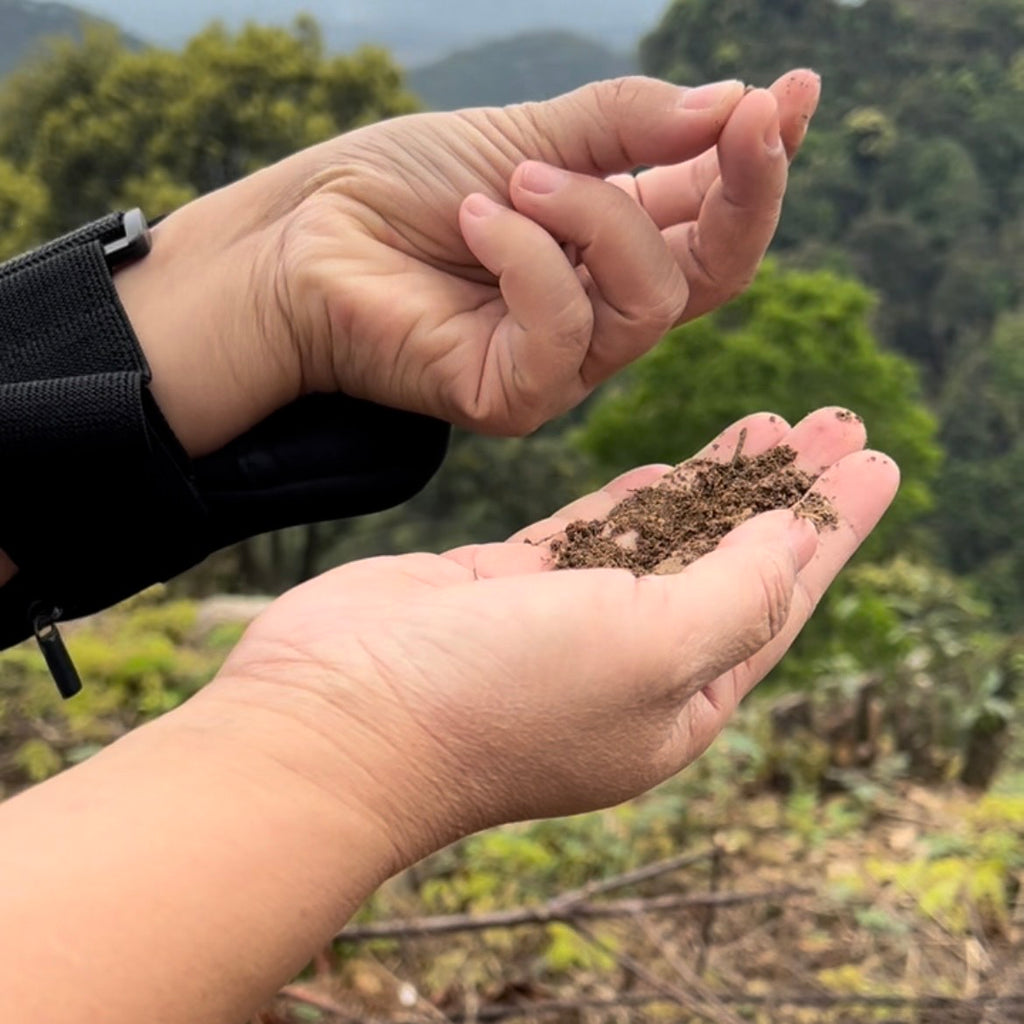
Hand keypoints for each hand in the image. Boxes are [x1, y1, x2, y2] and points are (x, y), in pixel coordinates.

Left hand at [117, 71, 819, 454]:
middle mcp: (600, 308)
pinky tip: (476, 221)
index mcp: (610, 243)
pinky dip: (529, 261)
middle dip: (743, 193)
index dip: (761, 164)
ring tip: (515, 180)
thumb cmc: (401, 189)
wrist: (301, 238)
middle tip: (746, 118)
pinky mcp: (516, 396)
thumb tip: (734, 104)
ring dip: (593, 217)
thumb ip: (625, 128)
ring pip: (649, 301)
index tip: (793, 95)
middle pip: (715, 274)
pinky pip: (565, 332)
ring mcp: (563, 361)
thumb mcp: (526, 134)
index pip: (712, 219)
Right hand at [202, 406, 896, 865]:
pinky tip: (674, 463)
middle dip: (785, 492)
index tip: (878, 460)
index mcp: (676, 704)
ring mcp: (563, 623)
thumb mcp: (648, 652)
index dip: (834, 529)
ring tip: (772, 420)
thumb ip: (735, 597)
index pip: (780, 602)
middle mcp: (627, 668)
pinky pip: (591, 531)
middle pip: (731, 562)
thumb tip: (797, 545)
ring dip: (717, 481)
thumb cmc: (496, 698)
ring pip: (663, 536)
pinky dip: (634, 496)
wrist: (336, 712)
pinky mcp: (507, 583)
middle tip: (836, 419)